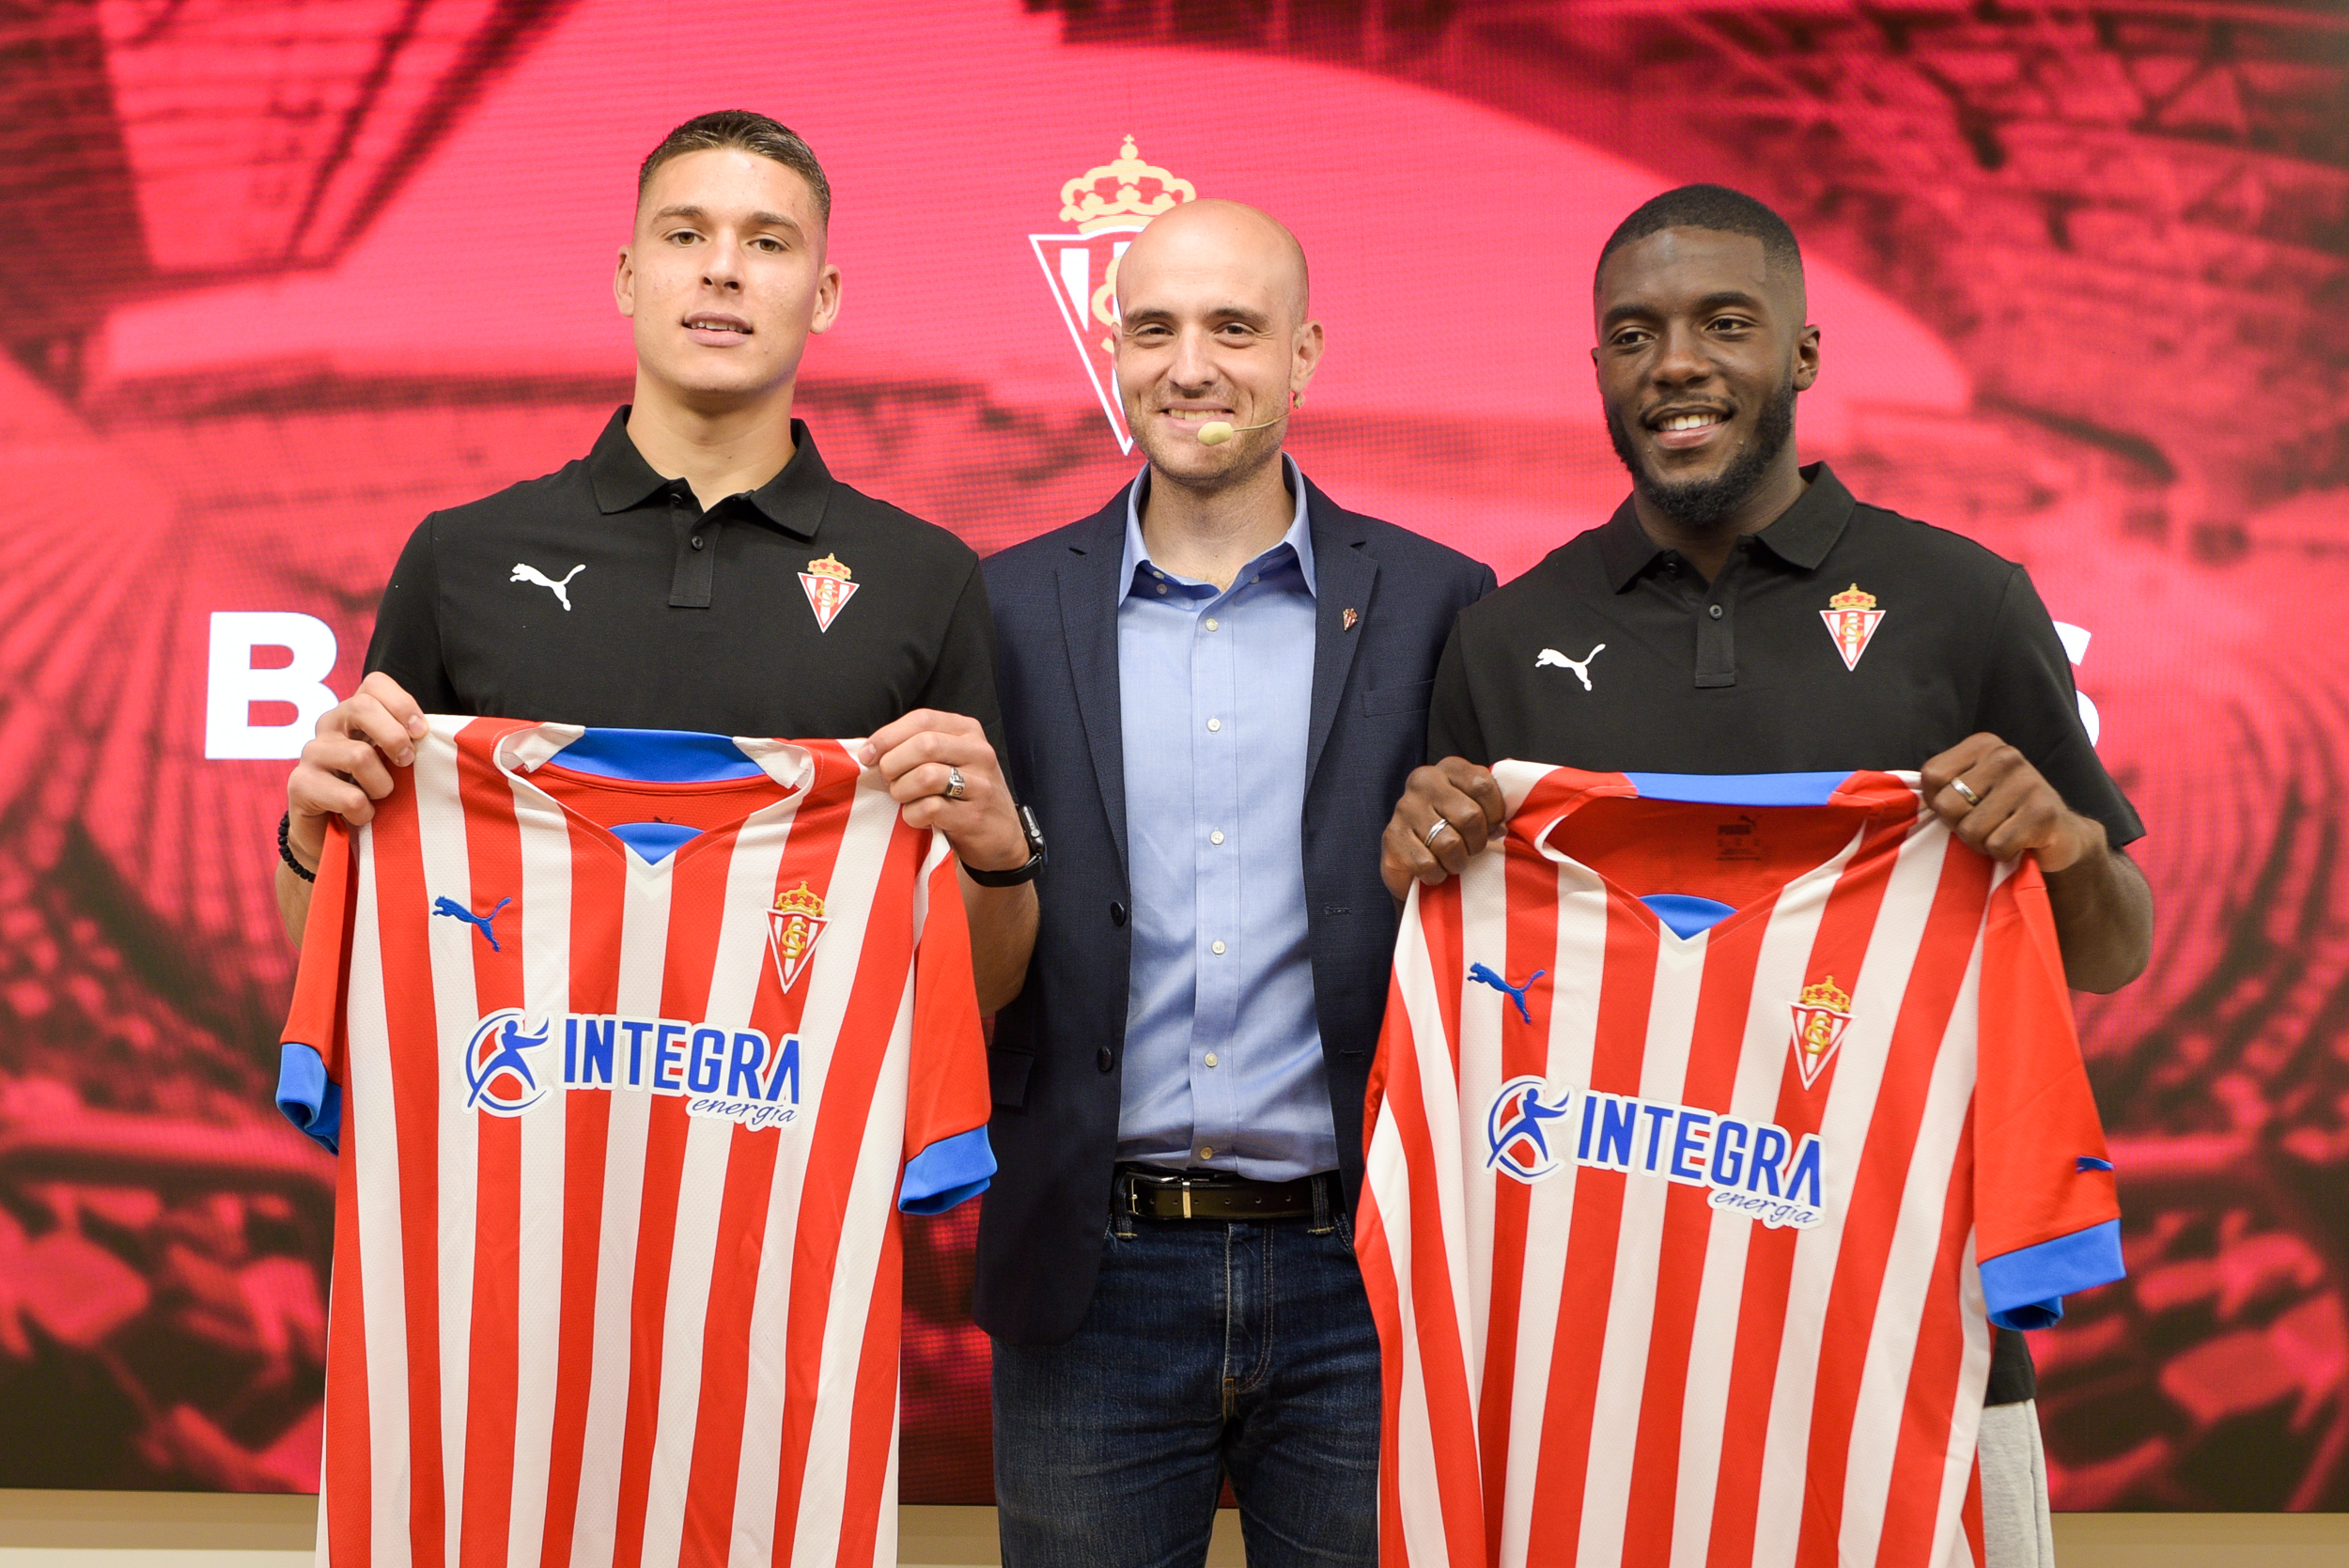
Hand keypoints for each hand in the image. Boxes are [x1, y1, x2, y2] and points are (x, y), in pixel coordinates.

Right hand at [285, 672, 426, 871]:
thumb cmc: (372, 791)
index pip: (374, 684)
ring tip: (379, 798)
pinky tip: (362, 816)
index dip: (402, 703)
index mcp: (355, 714)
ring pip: (359, 756)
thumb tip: (450, 735)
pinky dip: (365, 812)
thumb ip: (412, 742)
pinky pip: (349, 796)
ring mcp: (311, 753)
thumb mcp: (395, 762)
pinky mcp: (300, 784)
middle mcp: (329, 725)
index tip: (421, 732)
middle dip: (395, 737)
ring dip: (382, 785)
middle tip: (407, 763)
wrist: (331, 834)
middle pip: (361, 707)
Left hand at [859, 711, 1028, 872]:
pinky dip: (913, 815)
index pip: (922, 719)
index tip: (868, 755)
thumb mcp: (950, 759)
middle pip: (924, 744)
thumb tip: (870, 750)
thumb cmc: (963, 793)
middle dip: (893, 764)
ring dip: (902, 790)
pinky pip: (930, 808)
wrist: (1000, 835)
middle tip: (888, 780)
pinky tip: (918, 817)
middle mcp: (979, 752)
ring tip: (903, 799)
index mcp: (968, 731)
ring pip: (926, 776)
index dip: (888, 736)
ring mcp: (980, 784)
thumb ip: (917, 747)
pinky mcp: (974, 815)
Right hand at [1382, 757, 1506, 899]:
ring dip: (1458, 862)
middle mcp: (1424, 781)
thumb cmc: (1457, 830)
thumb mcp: (1481, 805)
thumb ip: (1501, 792)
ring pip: (1449, 843)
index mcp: (1450, 768)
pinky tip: (1434, 870)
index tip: (1492, 826)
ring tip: (1454, 861)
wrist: (1416, 861)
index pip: (1483, 784)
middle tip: (1472, 849)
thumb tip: (1526, 778)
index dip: (1495, 813)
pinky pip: (1427, 863)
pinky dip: (1437, 875)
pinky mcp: (1391, 838)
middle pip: (1469, 816)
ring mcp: (1404, 808)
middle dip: (1477, 842)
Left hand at [1919, 732, 2103, 871]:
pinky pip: (1997, 845)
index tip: (1960, 806)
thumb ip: (1939, 786)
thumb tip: (1888, 796)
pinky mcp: (2044, 813)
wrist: (2060, 835)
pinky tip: (2017, 843)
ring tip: (2000, 833)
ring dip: (1980, 843)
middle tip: (1982, 824)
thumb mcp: (1970, 788)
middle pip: (1946, 805)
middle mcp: (2006, 756)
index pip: (1931, 776)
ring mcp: (2029, 782)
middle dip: (1958, 826)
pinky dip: (2001, 854)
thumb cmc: (2001, 813)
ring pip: (1970, 830)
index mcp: (1983, 745)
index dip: (1936, 801)